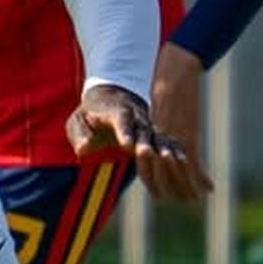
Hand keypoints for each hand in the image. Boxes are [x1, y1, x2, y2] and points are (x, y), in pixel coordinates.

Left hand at [66, 82, 211, 201]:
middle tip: (147, 154)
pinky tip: (184, 163)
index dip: (124, 131)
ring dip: (165, 149)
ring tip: (174, 161)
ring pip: (158, 137)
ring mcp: (147, 126)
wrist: (110, 101)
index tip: (126, 145)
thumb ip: (80, 135)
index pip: (120, 120)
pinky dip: (175, 151)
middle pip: (142, 130)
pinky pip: (167, 144)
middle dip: (145, 142)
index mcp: (115, 112)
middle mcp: (135, 118)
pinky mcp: (154, 136)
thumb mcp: (78, 122)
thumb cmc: (90, 116)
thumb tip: (83, 150)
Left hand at [149, 41, 213, 194]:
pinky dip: (201, 179)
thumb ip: (155, 128)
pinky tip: (210, 188)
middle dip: (174, 191)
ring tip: (197, 199)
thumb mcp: (156, 112)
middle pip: (162, 178)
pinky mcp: (187, 137)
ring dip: (189, 189)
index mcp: (146, 138)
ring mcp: (172, 142)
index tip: (162, 198)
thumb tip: (159, 140)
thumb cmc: (163, 89)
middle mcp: (156, 143)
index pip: (145, 172)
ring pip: (178, 176)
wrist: (173, 73)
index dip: (154, 187)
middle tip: (187, 201)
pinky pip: (194, 165)